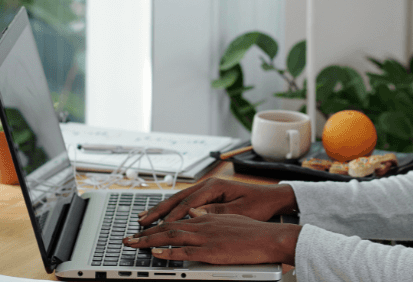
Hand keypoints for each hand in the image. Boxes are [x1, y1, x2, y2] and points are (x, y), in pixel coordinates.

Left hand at [124, 213, 300, 264]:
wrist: (269, 237)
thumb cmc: (253, 231)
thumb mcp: (228, 218)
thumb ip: (209, 216)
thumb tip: (193, 214)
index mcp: (207, 217)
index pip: (176, 218)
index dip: (157, 223)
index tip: (143, 228)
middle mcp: (203, 224)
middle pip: (168, 226)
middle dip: (145, 232)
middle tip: (128, 238)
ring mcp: (206, 237)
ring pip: (171, 236)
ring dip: (149, 241)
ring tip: (133, 244)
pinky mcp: (211, 251)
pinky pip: (184, 251)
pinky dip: (168, 252)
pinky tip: (156, 253)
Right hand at [137, 178, 296, 224]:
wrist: (272, 197)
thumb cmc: (259, 204)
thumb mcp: (240, 210)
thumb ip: (217, 212)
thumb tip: (195, 214)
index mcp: (215, 186)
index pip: (187, 203)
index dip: (171, 216)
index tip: (159, 227)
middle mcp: (208, 185)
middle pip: (177, 199)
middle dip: (158, 211)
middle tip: (141, 223)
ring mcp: (207, 188)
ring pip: (178, 199)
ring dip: (161, 209)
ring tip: (144, 218)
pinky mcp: (208, 194)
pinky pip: (184, 201)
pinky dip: (171, 208)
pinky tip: (162, 214)